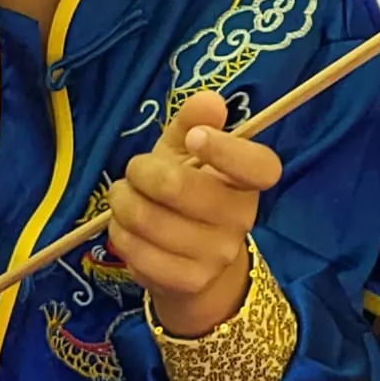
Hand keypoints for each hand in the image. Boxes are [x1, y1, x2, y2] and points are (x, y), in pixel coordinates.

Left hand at [106, 91, 282, 336]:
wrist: (194, 262)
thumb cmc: (189, 192)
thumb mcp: (188, 152)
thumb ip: (194, 122)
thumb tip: (209, 99)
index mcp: (249, 181)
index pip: (259, 167)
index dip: (226, 150)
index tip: (195, 138)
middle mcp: (241, 219)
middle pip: (178, 187)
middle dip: (140, 171)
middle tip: (134, 171)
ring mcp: (216, 254)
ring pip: (148, 219)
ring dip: (123, 202)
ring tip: (124, 198)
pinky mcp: (188, 281)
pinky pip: (137, 251)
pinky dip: (120, 234)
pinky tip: (127, 229)